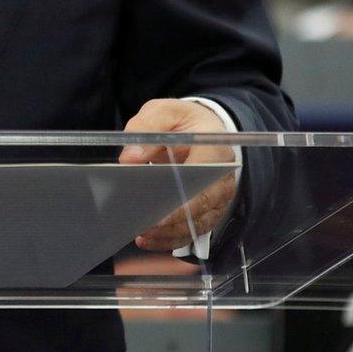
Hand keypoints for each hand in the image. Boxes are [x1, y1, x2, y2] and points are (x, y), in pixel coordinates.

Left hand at [118, 99, 238, 251]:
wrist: (200, 132)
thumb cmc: (183, 123)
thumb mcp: (165, 112)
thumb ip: (147, 127)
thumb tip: (130, 157)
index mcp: (215, 150)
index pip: (204, 178)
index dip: (183, 200)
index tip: (160, 213)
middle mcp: (222, 179)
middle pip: (201, 207)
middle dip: (172, 221)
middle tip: (144, 226)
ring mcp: (217, 199)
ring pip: (196, 224)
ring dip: (169, 234)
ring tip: (141, 234)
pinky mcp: (207, 211)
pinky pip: (191, 231)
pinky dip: (170, 238)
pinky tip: (147, 239)